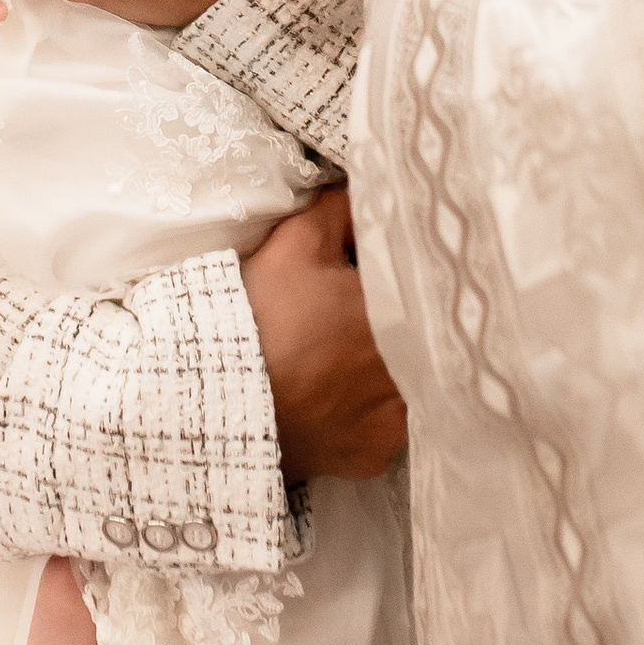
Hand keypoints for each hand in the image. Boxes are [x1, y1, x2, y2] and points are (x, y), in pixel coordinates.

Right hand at [240, 189, 405, 480]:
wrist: (211, 402)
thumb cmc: (255, 316)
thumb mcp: (294, 245)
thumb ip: (343, 210)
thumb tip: (375, 190)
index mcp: (396, 313)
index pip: (431, 285)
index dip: (419, 275)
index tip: (401, 269)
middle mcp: (409, 371)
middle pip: (432, 338)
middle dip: (412, 321)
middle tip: (377, 312)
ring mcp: (394, 419)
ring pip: (419, 383)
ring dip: (403, 366)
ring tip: (360, 353)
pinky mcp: (376, 454)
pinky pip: (394, 426)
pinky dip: (378, 409)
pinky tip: (350, 394)